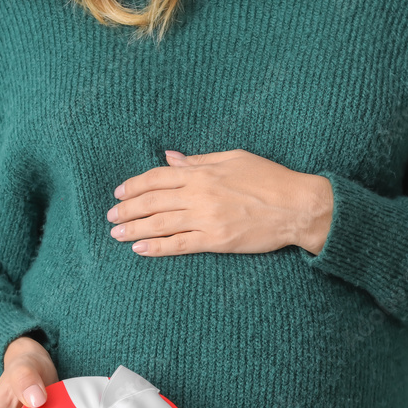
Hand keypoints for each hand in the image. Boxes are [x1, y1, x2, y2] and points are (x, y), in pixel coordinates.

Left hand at [107, 149, 333, 256]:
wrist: (297, 206)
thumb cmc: (270, 178)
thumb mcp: (234, 158)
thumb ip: (199, 160)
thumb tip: (170, 157)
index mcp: (202, 172)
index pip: (158, 177)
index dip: (135, 185)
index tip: (119, 192)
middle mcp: (199, 194)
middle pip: (153, 201)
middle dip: (128, 208)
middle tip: (110, 215)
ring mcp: (206, 218)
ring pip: (160, 223)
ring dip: (134, 229)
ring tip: (116, 233)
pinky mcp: (216, 240)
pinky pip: (179, 244)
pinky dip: (157, 247)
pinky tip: (140, 250)